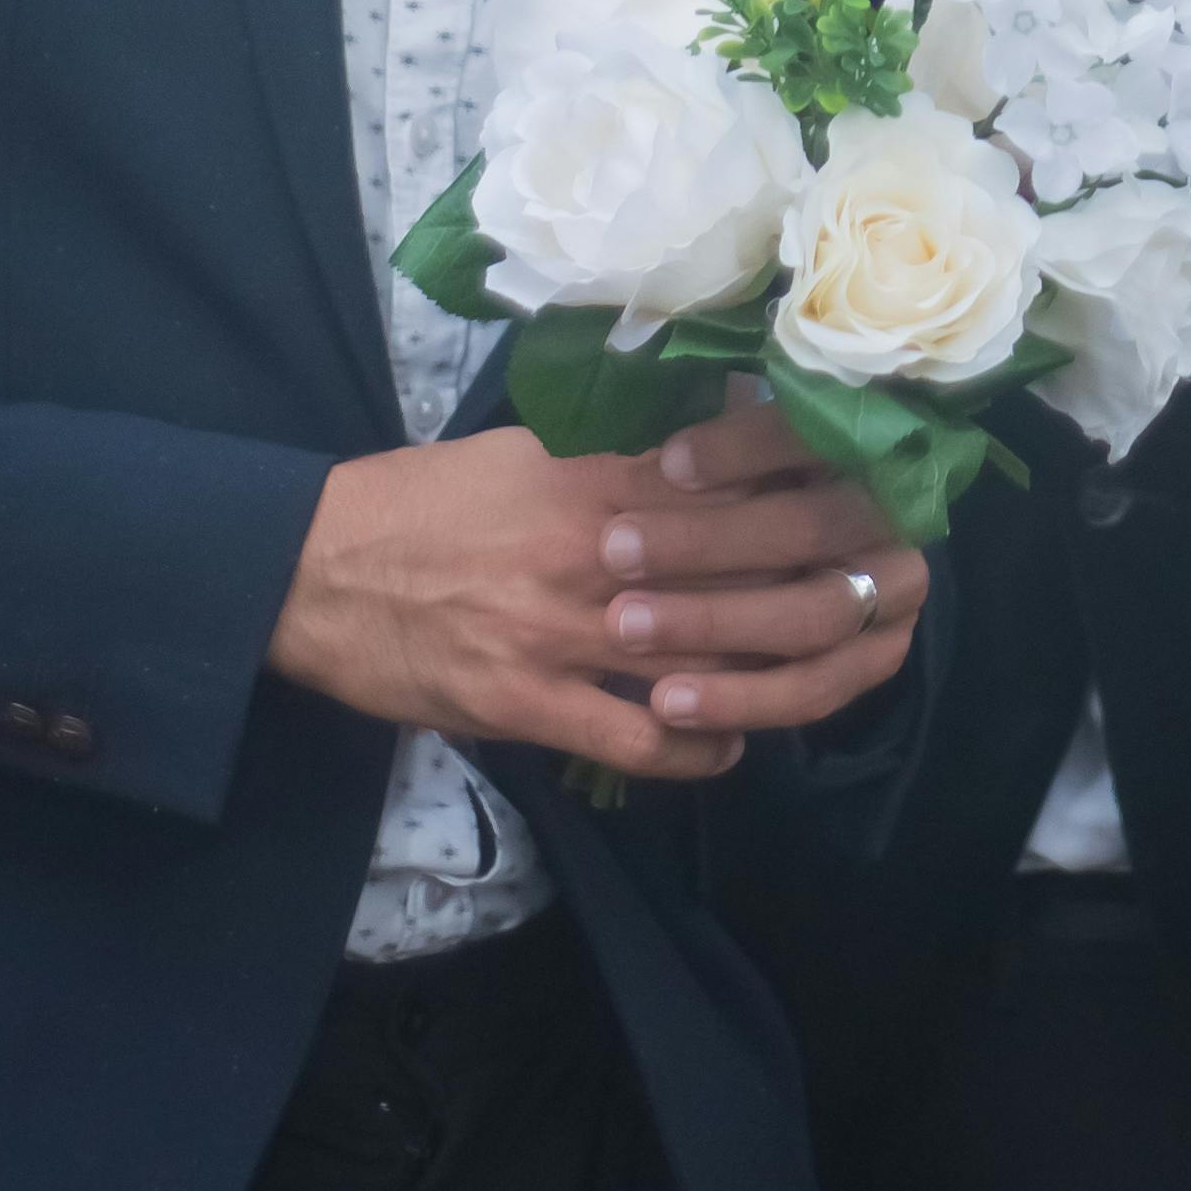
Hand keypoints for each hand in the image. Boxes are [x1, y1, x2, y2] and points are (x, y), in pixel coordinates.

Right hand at [265, 396, 923, 779]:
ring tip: (815, 679)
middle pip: (743, 574)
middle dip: (818, 586)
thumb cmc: (423, 502)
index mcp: (597, 480)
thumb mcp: (528, 452)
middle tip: (876, 598)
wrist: (314, 569)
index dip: (810, 500)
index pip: (735, 487)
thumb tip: (700, 441)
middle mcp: (595, 554)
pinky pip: (640, 738)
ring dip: (774, 678)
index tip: (867, 509)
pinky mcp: (528, 704)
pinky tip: (729, 746)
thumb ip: (615, 453)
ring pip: (708, 661)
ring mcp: (564, 634)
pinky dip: (699, 749)